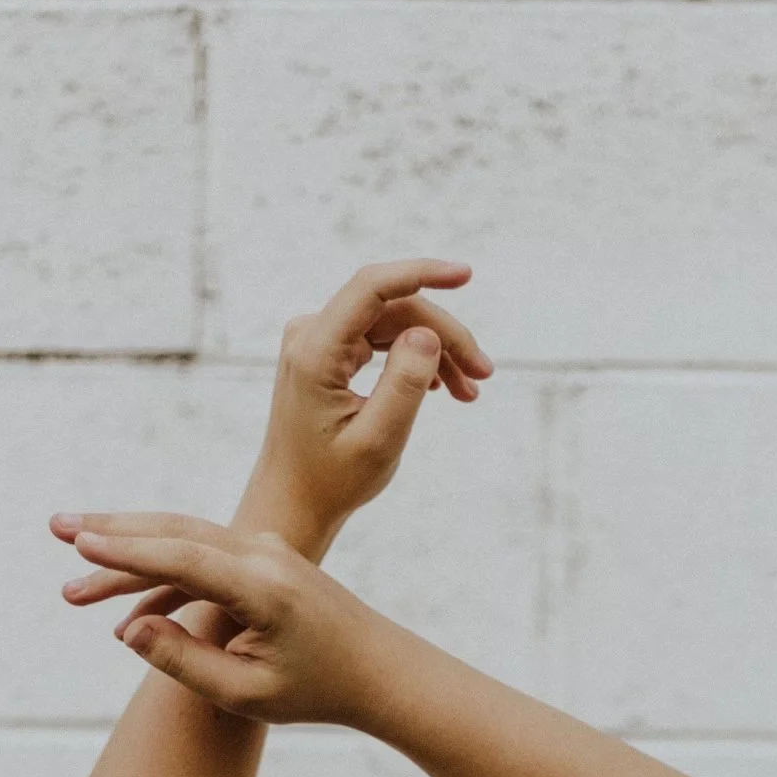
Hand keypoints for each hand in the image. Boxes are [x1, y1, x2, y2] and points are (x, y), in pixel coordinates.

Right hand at [53, 516, 390, 727]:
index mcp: (263, 588)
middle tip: (55, 527)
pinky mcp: (263, 559)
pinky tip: (126, 610)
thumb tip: (126, 628)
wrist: (378, 671)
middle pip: (174, 531)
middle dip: (111, 531)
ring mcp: (265, 551)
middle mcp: (264, 555)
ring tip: (74, 567)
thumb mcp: (246, 694)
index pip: (181, 558)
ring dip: (129, 551)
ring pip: (184, 539)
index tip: (78, 544)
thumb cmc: (317, 690)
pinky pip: (202, 557)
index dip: (125, 552)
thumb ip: (183, 661)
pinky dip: (162, 575)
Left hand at [246, 259, 492, 547]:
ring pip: (392, 324)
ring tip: (469, 391)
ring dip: (436, 350)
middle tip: (483, 375)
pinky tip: (441, 386)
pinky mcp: (328, 353)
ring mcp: (318, 341)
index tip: (466, 275)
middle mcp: (311, 335)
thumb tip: (427, 333)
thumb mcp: (378, 441)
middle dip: (443, 335)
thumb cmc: (331, 481)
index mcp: (315, 352)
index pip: (372, 287)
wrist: (293, 503)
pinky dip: (414, 358)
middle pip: (393, 309)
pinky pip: (380, 340)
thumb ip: (404, 385)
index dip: (422, 273)